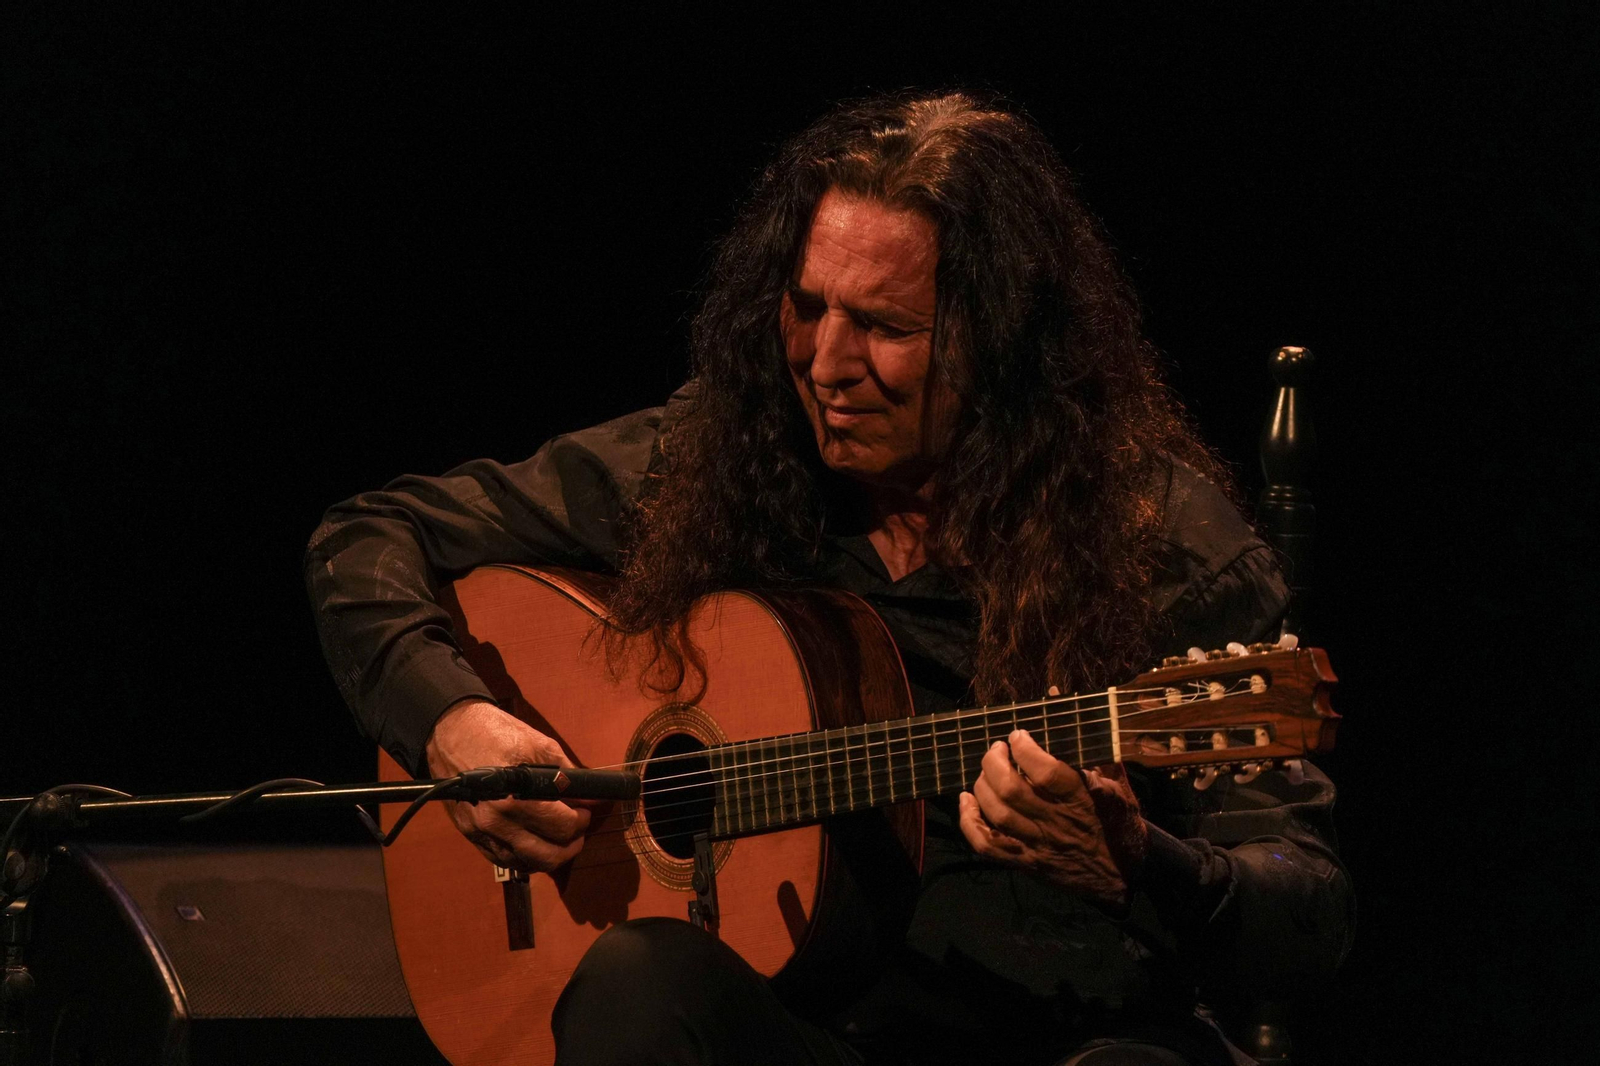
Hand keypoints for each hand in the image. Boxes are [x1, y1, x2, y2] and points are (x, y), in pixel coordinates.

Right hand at [424, 699, 592, 872]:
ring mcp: (482, 832)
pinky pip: (506, 861)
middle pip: (549, 856)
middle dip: (572, 844)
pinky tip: (535, 840)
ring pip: (528, 864)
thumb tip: (594, 796)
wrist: (449, 732)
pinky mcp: (471, 836)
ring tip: (558, 835)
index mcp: (515, 797)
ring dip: (551, 855)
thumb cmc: (495, 733)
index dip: (582, 820)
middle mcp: (497, 821)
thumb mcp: (539, 745)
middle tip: (576, 827)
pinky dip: (527, 857)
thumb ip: (569, 775)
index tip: (584, 810)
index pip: (563, 827)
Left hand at [957, 729, 1147, 907]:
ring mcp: (1039, 845)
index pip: (1046, 771)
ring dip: (983, 786)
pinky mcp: (1027, 864)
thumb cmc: (1121, 822)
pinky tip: (966, 801)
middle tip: (997, 748)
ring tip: (986, 771)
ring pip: (998, 814)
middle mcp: (1058, 822)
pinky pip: (988, 846)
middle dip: (995, 762)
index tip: (1019, 734)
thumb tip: (1054, 695)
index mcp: (1083, 799)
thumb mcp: (1117, 780)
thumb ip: (1088, 739)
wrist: (1126, 878)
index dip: (1025, 748)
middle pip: (1012, 790)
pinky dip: (970, 822)